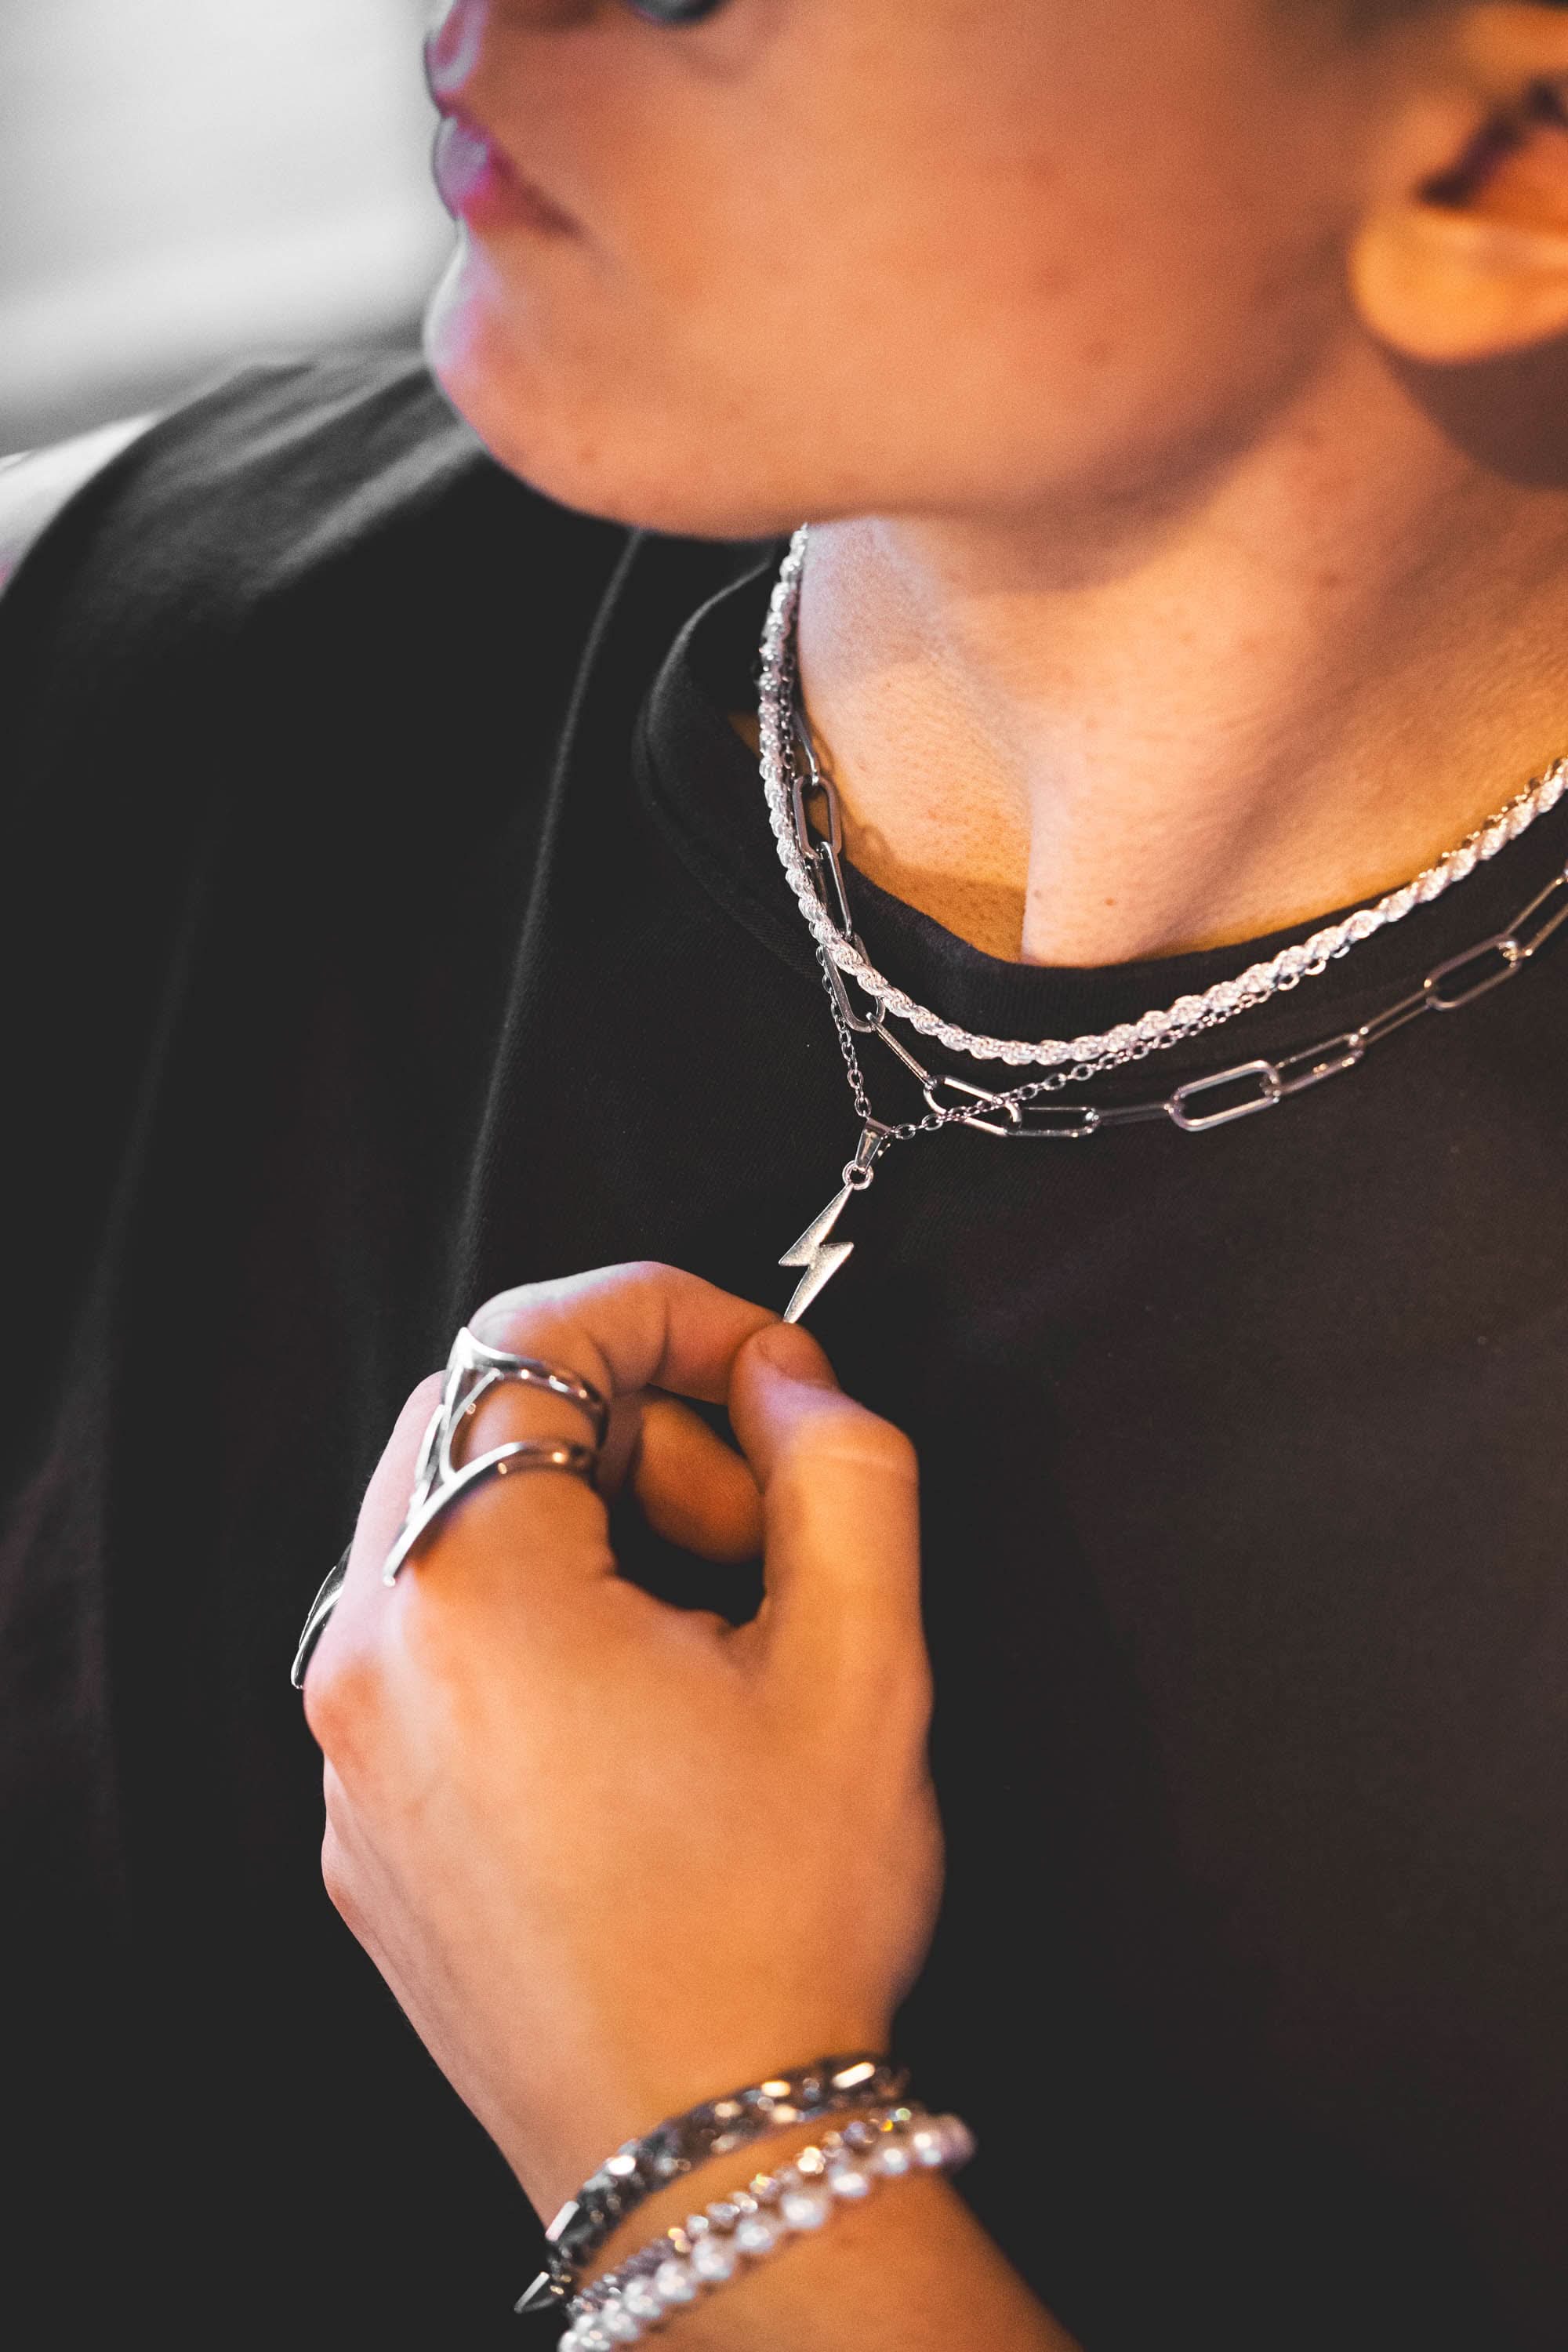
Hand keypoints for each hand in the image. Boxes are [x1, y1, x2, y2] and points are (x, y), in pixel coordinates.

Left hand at [302, 1263, 942, 2218]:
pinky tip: (650, 1716)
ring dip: (596, 1528)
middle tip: (763, 1525)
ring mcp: (348, 1749)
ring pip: (458, 1537)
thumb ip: (840, 1464)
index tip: (766, 1363)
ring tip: (720, 1631)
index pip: (528, 1337)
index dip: (667, 1308)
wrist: (703, 2152)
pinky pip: (437, 1647)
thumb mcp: (860, 1662)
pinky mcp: (363, 1821)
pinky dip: (541, 1622)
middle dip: (640, 1431)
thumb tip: (789, 1378)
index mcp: (467, 1590)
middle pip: (485, 1430)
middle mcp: (368, 1656)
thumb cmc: (776, 1918)